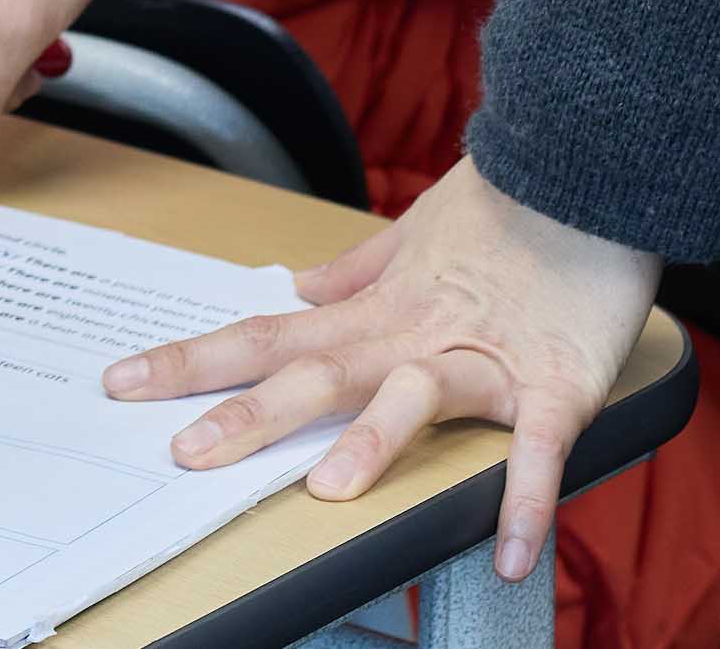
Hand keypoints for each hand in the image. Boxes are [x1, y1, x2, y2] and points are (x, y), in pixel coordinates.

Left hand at [106, 156, 660, 582]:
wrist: (594, 163)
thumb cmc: (510, 202)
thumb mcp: (418, 229)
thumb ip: (358, 269)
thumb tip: (299, 288)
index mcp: (378, 307)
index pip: (269, 334)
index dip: (196, 360)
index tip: (124, 381)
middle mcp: (415, 331)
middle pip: (318, 372)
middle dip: (248, 413)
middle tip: (183, 451)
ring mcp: (485, 354)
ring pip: (417, 395)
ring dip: (374, 440)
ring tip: (326, 490)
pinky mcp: (558, 380)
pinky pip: (541, 446)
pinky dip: (527, 498)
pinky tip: (515, 555)